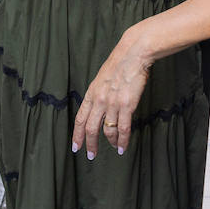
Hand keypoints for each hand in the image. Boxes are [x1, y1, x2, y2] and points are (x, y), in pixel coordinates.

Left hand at [72, 39, 150, 159]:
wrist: (133, 53)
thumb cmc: (120, 63)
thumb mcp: (102, 77)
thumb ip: (99, 93)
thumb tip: (99, 107)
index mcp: (92, 92)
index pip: (80, 118)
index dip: (77, 134)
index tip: (76, 146)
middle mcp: (99, 100)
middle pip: (90, 128)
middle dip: (90, 144)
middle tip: (91, 155)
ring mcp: (112, 103)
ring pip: (108, 130)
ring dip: (110, 142)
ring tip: (114, 149)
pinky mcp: (127, 105)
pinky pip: (123, 128)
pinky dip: (122, 140)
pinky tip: (122, 147)